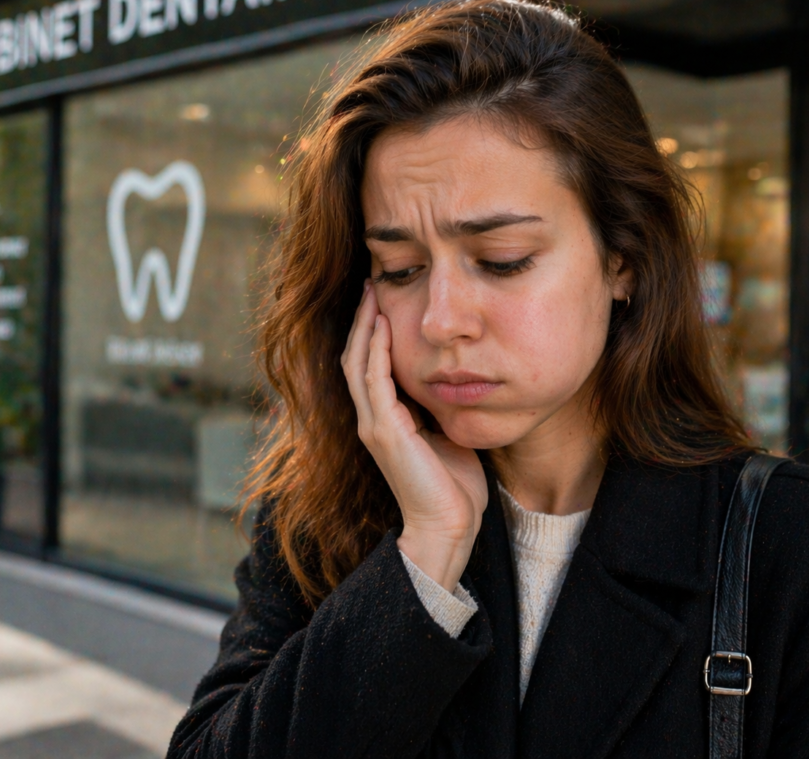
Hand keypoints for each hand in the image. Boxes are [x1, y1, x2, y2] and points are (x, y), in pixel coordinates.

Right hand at [341, 280, 487, 592]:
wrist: (448, 526)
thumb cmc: (453, 484)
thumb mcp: (444, 433)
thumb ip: (437, 405)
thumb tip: (454, 376)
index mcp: (384, 419)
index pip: (367, 364)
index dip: (370, 330)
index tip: (381, 296)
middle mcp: (371, 419)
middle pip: (354, 356)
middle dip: (361, 318)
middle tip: (369, 282)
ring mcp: (374, 425)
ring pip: (357, 363)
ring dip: (363, 326)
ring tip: (371, 292)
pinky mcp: (384, 432)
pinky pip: (374, 381)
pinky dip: (375, 350)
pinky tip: (381, 325)